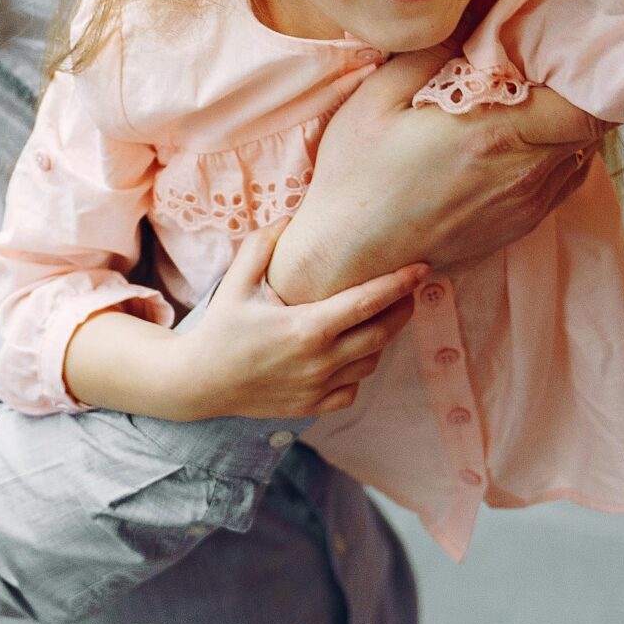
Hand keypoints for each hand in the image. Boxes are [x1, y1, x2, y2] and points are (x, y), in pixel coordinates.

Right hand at [153, 222, 424, 421]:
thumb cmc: (220, 328)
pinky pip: (353, 388)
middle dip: (402, 309)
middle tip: (410, 290)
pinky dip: (358, 370)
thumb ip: (263, 245)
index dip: (400, 284)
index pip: (368, 302)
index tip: (424, 269)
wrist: (199, 382)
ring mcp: (318, 387)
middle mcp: (319, 361)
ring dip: (381, 339)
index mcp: (307, 327)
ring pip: (371, 362)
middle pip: (382, 334)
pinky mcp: (313, 406)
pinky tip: (350, 352)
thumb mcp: (236, 281)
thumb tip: (291, 217)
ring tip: (380, 317)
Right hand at [270, 79, 605, 302]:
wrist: (349, 256)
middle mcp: (523, 174)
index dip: (586, 75)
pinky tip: (517, 143)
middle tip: (544, 69)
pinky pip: (562, 182)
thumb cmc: (356, 176)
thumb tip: (472, 18)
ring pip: (581, 155)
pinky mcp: (519, 226)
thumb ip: (431, 52)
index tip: (561, 52)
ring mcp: (525, 206)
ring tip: (530, 104)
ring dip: (564, 126)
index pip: (586, 106)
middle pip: (591, 128)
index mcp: (495, 135)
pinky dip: (554, 156)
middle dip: (576, 94)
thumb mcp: (378, 98)